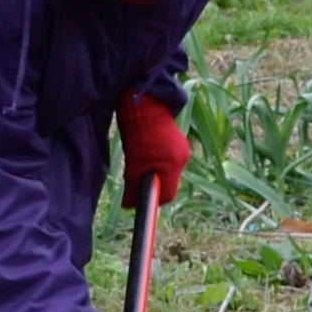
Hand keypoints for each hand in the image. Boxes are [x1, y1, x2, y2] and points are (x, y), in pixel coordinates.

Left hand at [115, 91, 189, 208]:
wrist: (145, 106)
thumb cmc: (137, 134)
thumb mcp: (132, 163)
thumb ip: (132, 186)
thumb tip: (129, 206)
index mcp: (171, 165)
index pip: (168, 195)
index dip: (154, 200)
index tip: (142, 198)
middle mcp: (182, 159)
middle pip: (170, 184)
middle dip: (156, 186)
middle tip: (138, 181)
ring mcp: (183, 149)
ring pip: (170, 171)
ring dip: (157, 173)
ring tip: (141, 163)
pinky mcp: (180, 142)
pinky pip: (171, 159)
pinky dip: (160, 161)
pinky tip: (149, 152)